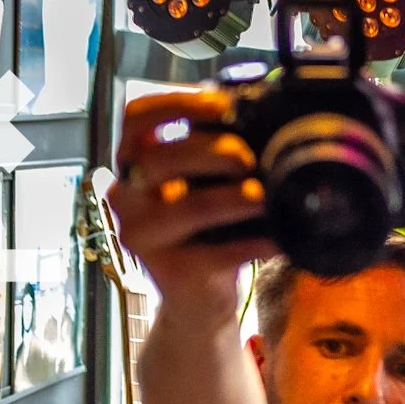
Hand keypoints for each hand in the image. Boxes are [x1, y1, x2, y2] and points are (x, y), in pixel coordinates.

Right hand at [107, 90, 276, 319]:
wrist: (199, 300)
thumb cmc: (206, 233)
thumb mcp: (203, 186)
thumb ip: (214, 153)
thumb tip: (258, 111)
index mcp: (133, 164)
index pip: (137, 117)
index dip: (177, 103)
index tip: (221, 103)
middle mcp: (127, 197)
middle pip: (159, 159)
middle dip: (208, 152)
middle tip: (248, 158)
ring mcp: (143, 236)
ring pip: (184, 209)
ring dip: (231, 198)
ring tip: (264, 195)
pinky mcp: (171, 272)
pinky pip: (215, 253)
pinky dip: (251, 243)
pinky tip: (277, 239)